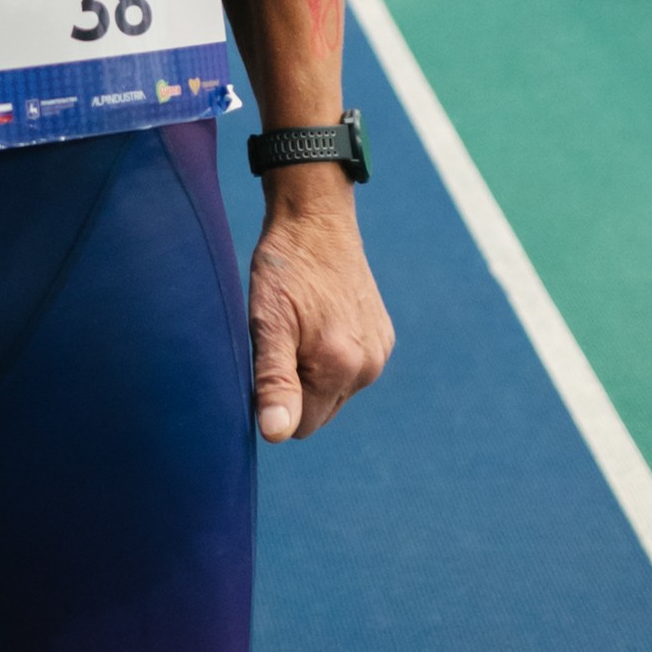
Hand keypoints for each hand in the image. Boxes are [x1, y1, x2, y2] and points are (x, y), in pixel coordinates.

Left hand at [248, 185, 393, 441]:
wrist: (316, 217)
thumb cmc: (284, 267)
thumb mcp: (267, 321)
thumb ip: (273, 381)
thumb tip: (275, 434)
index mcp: (341, 367)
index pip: (300, 425)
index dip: (275, 399)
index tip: (267, 358)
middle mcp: (368, 366)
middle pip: (320, 411)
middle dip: (297, 387)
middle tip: (281, 339)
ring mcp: (380, 351)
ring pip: (335, 391)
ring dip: (314, 371)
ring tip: (299, 325)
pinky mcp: (384, 336)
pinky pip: (352, 368)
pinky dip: (333, 354)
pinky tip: (320, 319)